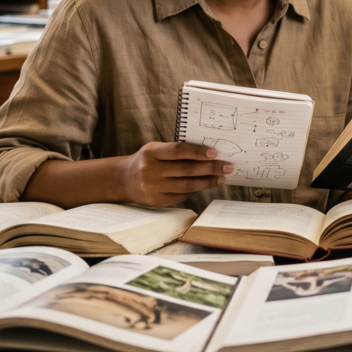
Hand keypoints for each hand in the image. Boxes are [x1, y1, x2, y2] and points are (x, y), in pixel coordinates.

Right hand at [116, 142, 231, 207]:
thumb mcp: (155, 149)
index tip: (215, 152)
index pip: (177, 151)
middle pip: (186, 170)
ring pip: (187, 186)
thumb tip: (208, 154)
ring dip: (207, 181)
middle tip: (227, 166)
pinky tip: (206, 184)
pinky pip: (182, 196)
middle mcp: (150, 171)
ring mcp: (153, 188)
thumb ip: (176, 150)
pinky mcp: (157, 202)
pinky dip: (196, 190)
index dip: (197, 152)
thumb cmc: (147, 160)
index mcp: (150, 153)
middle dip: (210, 168)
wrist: (124, 180)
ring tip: (221, 177)